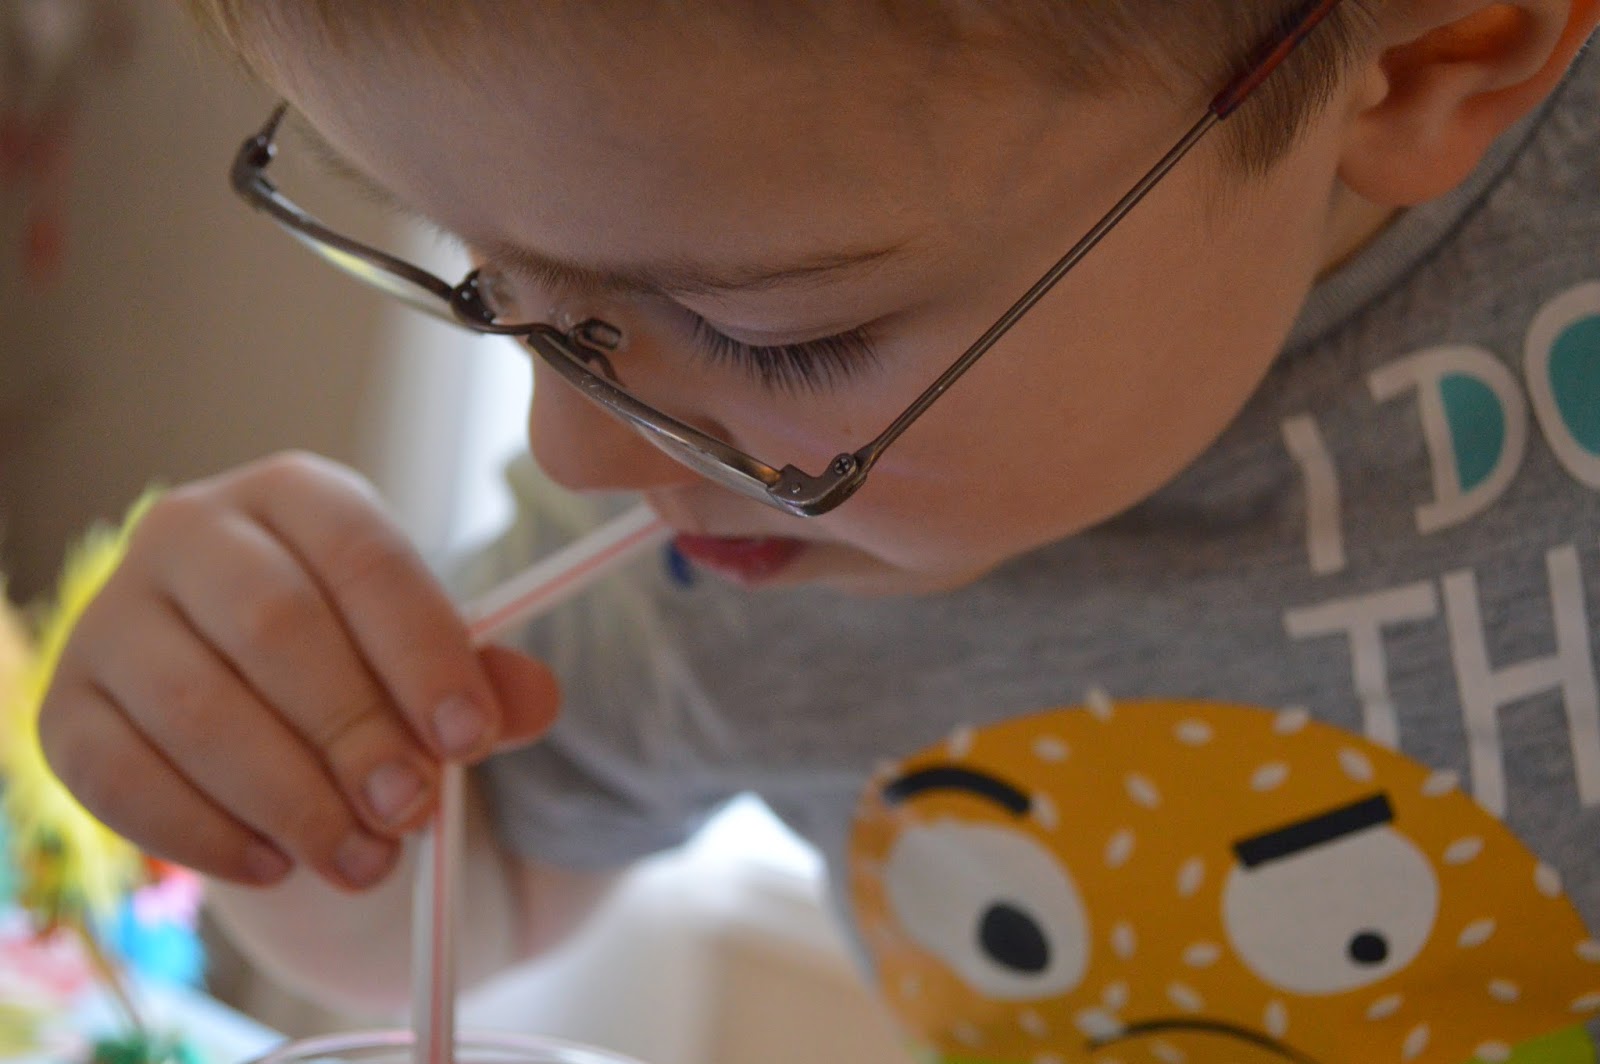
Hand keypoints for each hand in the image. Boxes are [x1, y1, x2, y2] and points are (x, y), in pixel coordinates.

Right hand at [38, 452, 559, 890]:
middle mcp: (189, 532)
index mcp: (294, 495)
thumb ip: (481, 679)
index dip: (422, 651)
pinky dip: (206, 834)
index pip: (361, 557)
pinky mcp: (67, 709)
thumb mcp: (422, 654)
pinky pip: (122, 779)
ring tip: (366, 859)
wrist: (255, 695)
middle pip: (275, 628)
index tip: (473, 738)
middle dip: (356, 732)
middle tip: (414, 810)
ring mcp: (112, 618)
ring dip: (291, 799)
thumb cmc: (354, 660)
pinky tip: (279, 866)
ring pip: (197, 710)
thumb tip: (531, 703)